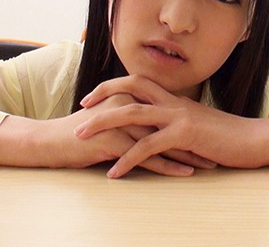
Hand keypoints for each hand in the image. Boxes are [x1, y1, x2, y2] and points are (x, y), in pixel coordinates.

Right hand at [21, 94, 214, 175]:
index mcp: (129, 97)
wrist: (51, 142)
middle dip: (194, 139)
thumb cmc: (81, 134)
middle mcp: (128, 106)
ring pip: (162, 139)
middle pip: (169, 124)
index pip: (165, 113)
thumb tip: (153, 128)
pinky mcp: (114, 140)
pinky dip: (167, 164)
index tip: (207, 137)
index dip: (188, 126)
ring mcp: (121, 123)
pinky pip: (146, 155)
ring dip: (186, 153)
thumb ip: (131, 120)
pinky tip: (184, 172)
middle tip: (217, 150)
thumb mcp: (110, 121)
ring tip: (207, 164)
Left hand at [75, 75, 268, 177]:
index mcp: (175, 99)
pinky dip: (127, 159)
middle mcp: (174, 102)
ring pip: (132, 113)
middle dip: (102, 94)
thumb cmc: (227, 137)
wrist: (254, 140)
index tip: (93, 96)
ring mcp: (178, 116)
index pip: (138, 82)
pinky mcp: (184, 135)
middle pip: (130, 87)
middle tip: (80, 107)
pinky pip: (148, 147)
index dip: (114, 85)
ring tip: (81, 135)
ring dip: (103, 123)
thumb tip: (158, 128)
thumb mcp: (197, 125)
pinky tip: (114, 172)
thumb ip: (176, 122)